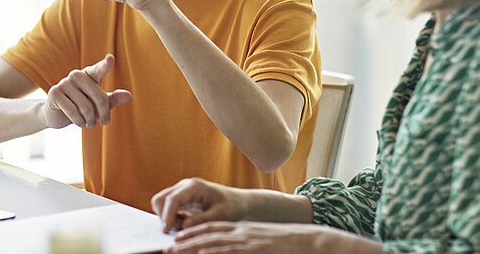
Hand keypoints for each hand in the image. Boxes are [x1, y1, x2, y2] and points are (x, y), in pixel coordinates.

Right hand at [41, 54, 131, 128]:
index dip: (105, 65)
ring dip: (90, 120)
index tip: (111, 58)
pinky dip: (79, 121)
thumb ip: (114, 99)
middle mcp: (76, 75)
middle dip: (104, 113)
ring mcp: (64, 82)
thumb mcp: (100, 103)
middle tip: (104, 122)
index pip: (99, 69)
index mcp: (89, 74)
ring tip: (90, 123)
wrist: (57, 114)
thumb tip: (129, 96)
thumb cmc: (83, 106)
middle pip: (99, 96)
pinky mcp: (54, 93)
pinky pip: (73, 111)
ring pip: (86, 107)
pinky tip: (80, 123)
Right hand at [152, 178, 250, 233]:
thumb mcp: (220, 216)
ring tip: (186, 225)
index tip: (166, 231)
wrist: (237, 202)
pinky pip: (167, 208)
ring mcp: (181, 191)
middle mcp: (184, 186)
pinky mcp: (181, 198)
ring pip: (161, 203)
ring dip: (168, 218)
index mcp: (194, 186)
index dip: (167, 215)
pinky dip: (172, 218)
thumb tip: (182, 227)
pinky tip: (186, 223)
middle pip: (161, 199)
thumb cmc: (231, 207)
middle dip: (165, 216)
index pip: (173, 199)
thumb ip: (201, 220)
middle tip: (180, 229)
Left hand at [166, 221, 330, 253]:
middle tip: (168, 248)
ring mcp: (249, 239)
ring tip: (176, 251)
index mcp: (244, 230)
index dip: (194, 233)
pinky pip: (232, 250)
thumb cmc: (288, 245)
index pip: (213, 228)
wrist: (311, 241)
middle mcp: (243, 232)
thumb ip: (245, 246)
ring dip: (193, 246)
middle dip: (187, 240)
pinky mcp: (257, 248)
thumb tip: (226, 250)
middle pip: (209, 233)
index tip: (177, 239)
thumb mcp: (262, 243)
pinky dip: (216, 251)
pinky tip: (203, 253)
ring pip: (215, 241)